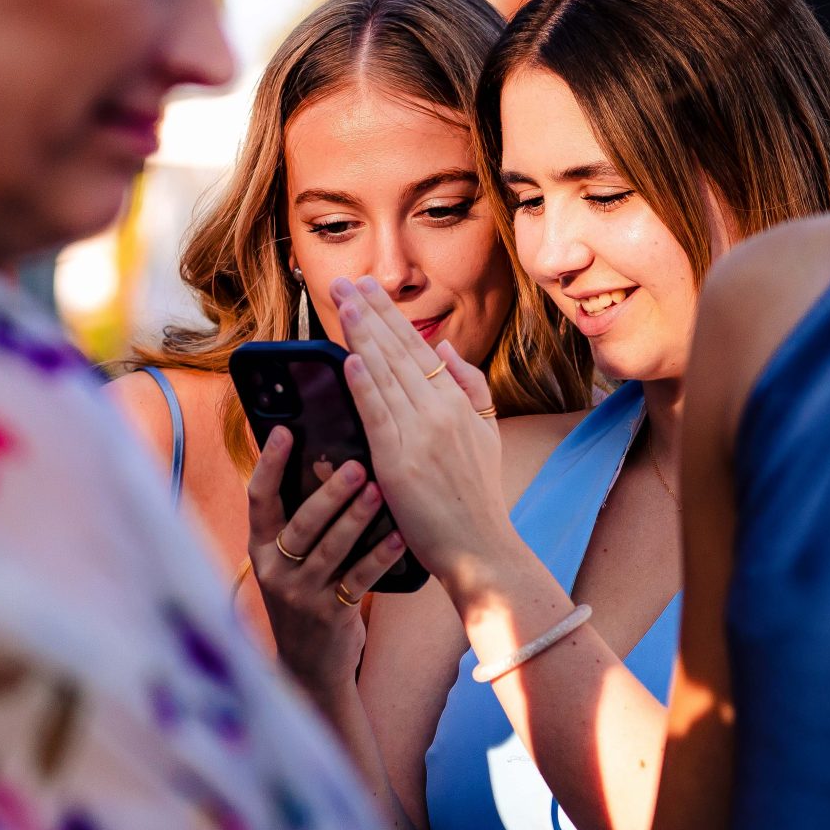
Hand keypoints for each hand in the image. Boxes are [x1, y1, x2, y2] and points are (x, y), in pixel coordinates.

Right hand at [248, 427, 405, 696]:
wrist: (309, 666)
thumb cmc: (305, 597)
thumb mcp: (289, 561)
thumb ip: (299, 522)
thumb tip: (323, 461)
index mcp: (260, 548)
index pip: (258, 499)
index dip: (269, 464)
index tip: (284, 430)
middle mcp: (274, 569)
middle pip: (300, 523)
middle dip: (328, 492)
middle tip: (356, 464)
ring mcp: (300, 594)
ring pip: (330, 549)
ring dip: (357, 518)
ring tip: (379, 491)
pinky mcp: (329, 615)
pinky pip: (358, 580)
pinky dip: (380, 556)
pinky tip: (400, 538)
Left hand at [332, 276, 518, 606]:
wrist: (480, 548)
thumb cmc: (476, 496)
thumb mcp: (486, 433)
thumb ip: (469, 386)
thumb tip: (446, 347)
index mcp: (459, 402)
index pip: (419, 348)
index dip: (390, 316)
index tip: (368, 290)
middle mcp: (441, 411)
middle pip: (399, 352)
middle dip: (369, 313)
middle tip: (346, 282)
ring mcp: (421, 435)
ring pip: (386, 375)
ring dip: (361, 335)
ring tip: (342, 303)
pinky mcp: (399, 462)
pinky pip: (378, 415)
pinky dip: (363, 384)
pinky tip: (349, 359)